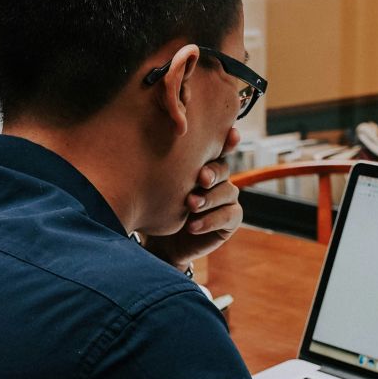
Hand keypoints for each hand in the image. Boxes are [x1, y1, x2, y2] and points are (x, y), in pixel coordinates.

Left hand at [144, 128, 243, 269]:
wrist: (161, 244)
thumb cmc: (155, 208)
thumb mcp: (153, 186)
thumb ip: (157, 168)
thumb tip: (147, 144)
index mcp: (201, 164)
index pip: (216, 149)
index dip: (226, 141)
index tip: (230, 134)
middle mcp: (217, 178)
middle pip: (223, 169)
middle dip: (213, 172)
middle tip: (200, 178)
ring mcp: (226, 198)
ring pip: (229, 191)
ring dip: (209, 198)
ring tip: (191, 204)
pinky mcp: (230, 220)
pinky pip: (230, 215)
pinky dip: (211, 220)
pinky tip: (192, 226)